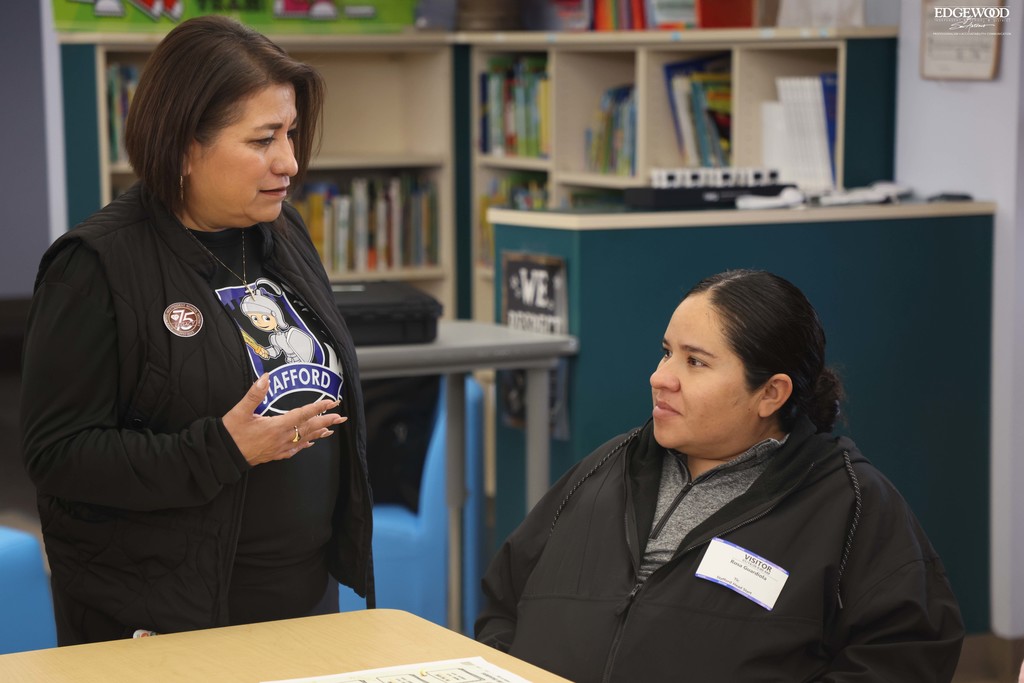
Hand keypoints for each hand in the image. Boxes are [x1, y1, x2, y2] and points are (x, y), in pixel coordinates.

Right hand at [222, 374, 347, 466]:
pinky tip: (310, 443)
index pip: (302, 414)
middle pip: (309, 428)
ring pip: (304, 439)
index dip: (318, 407)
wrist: (222, 456)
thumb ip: (254, 394)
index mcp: (276, 426)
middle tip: (341, 417)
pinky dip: (305, 445)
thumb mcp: (240, 411)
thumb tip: (265, 378)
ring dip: (319, 433)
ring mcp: (279, 448)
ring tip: (332, 429)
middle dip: (326, 421)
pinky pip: (295, 450)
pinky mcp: (274, 454)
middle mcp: (281, 438)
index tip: (332, 402)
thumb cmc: (230, 433)